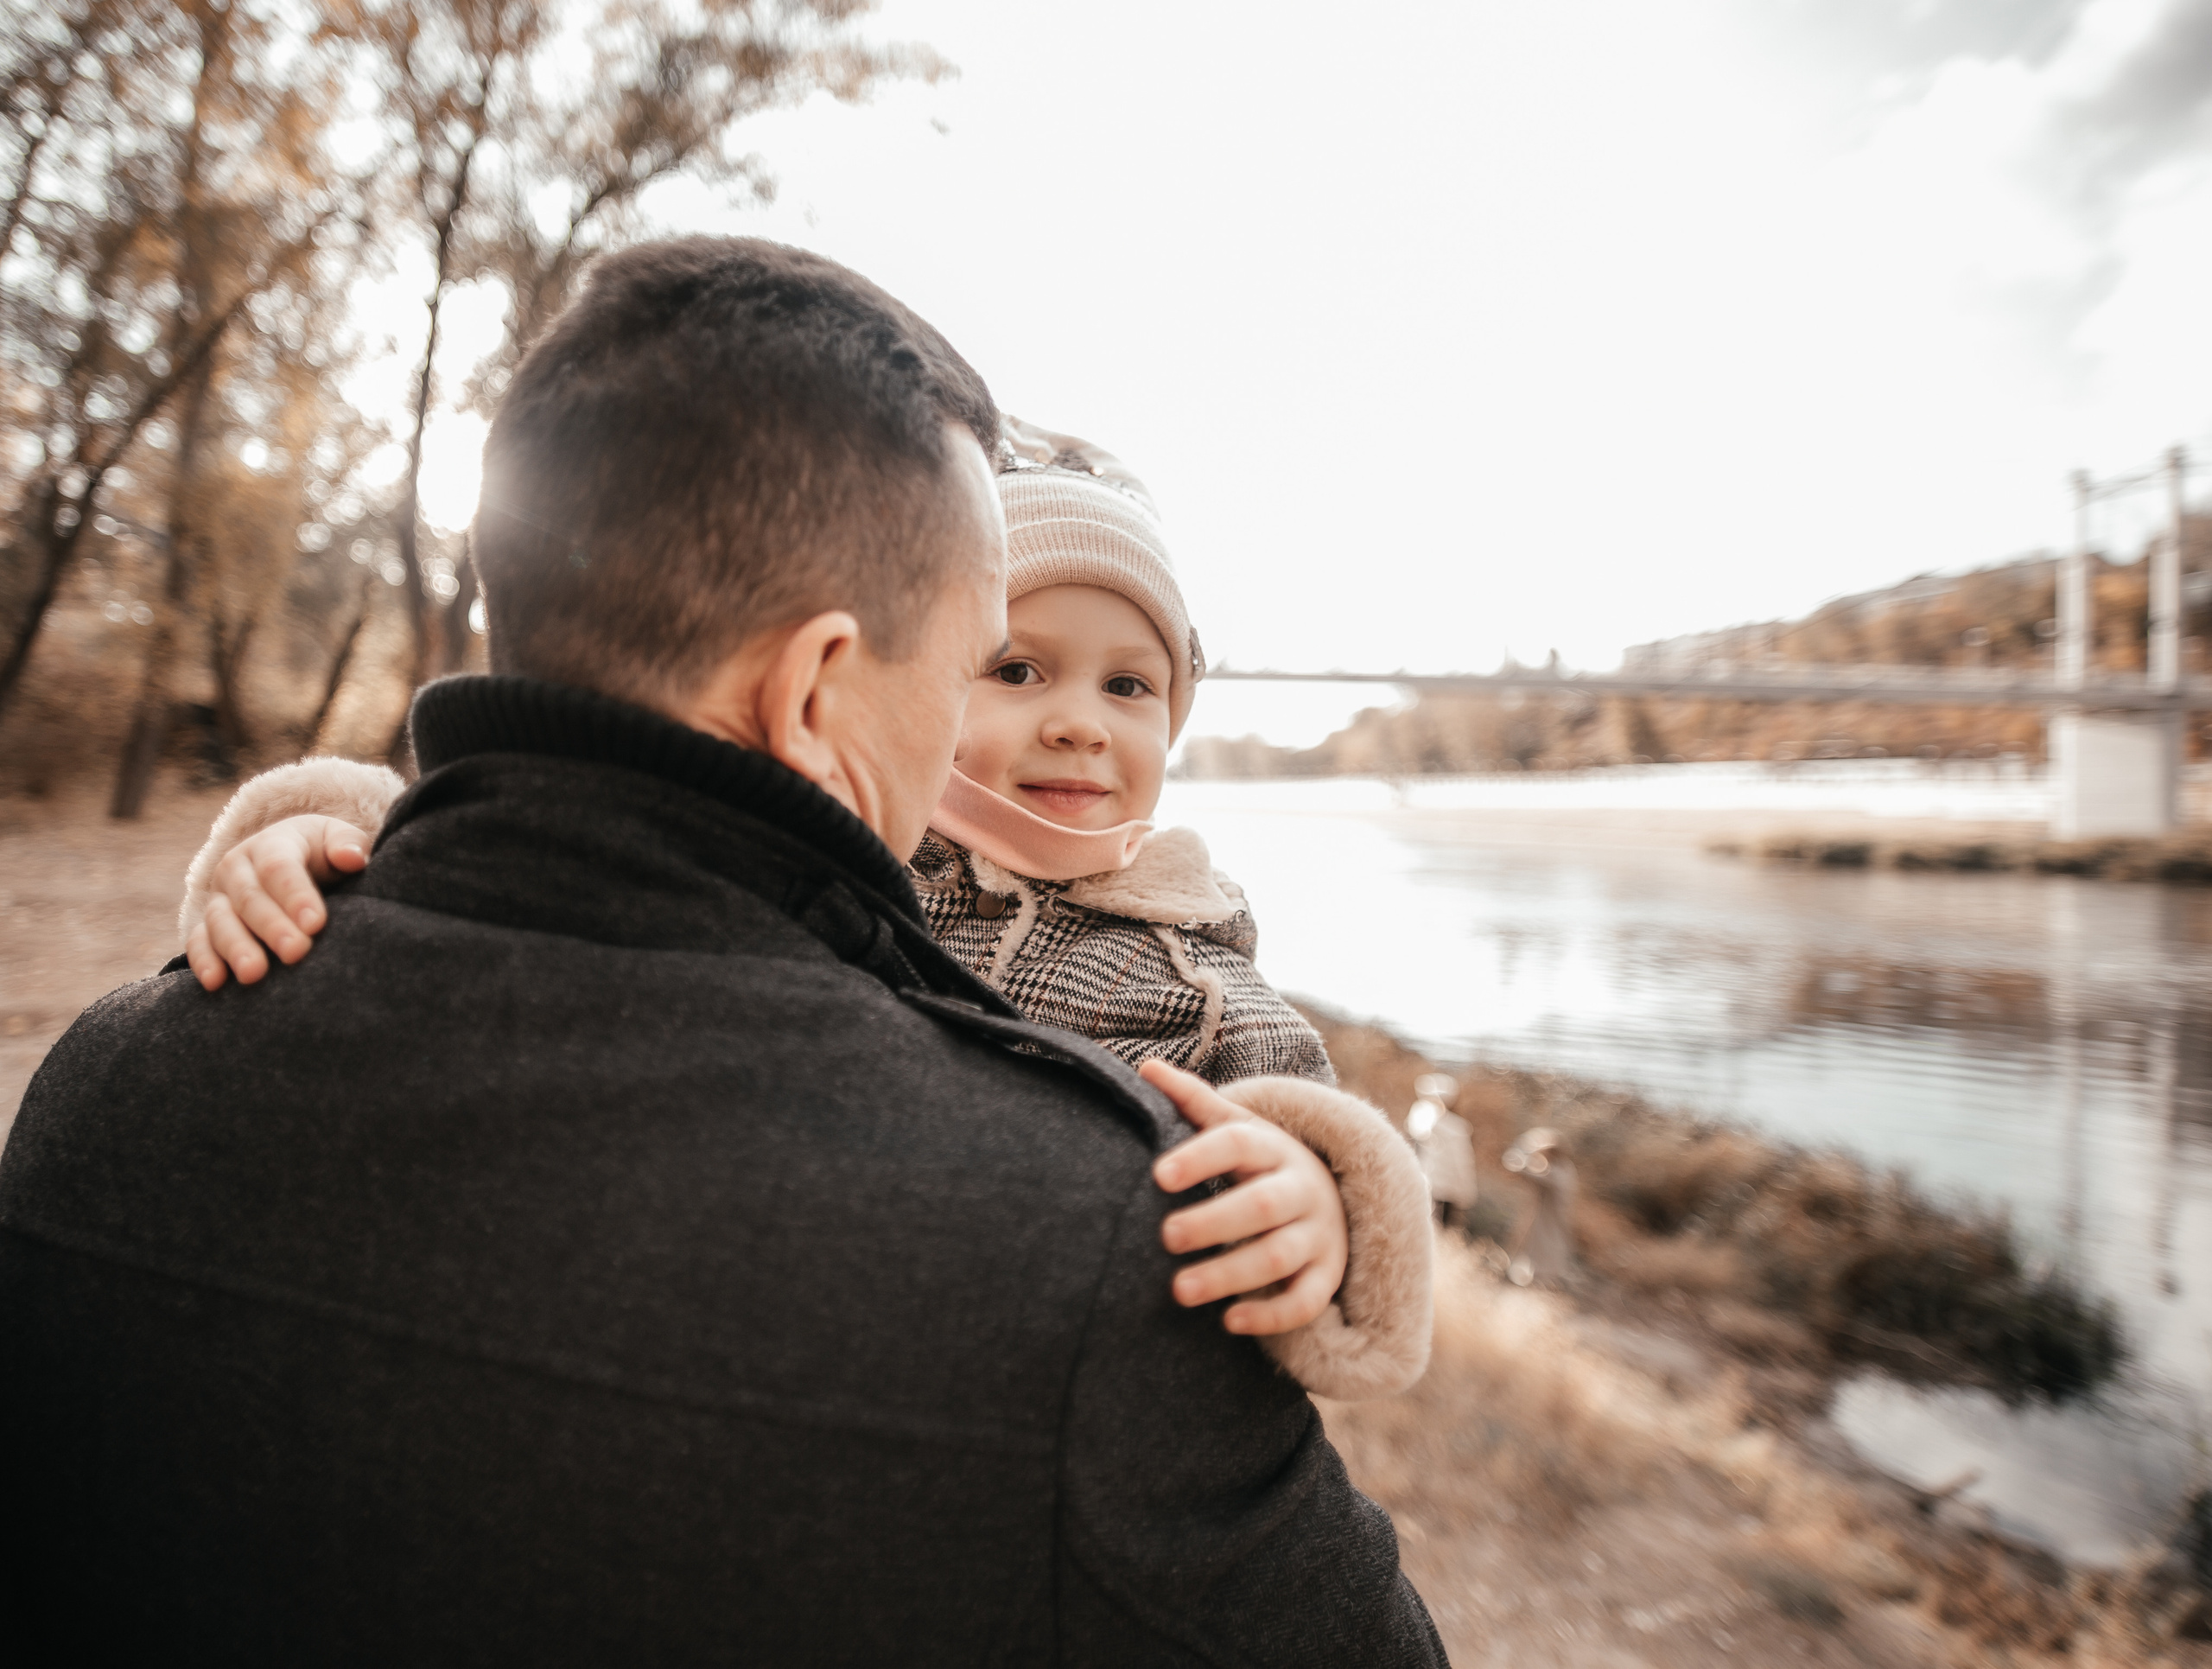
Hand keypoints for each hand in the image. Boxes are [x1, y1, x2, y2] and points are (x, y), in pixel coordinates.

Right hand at [184, 815, 371, 991]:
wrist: (294, 859)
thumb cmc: (323, 853)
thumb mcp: (338, 840)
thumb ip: (349, 844)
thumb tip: (352, 858)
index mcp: (270, 844)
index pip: (279, 867)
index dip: (296, 895)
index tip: (316, 924)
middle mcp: (237, 868)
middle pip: (250, 898)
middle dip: (272, 927)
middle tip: (296, 952)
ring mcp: (219, 897)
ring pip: (220, 921)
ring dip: (236, 948)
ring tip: (254, 973)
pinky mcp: (207, 925)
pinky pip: (198, 941)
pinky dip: (203, 961)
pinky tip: (216, 982)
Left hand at [1143, 1059, 1349, 1336]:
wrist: (1330, 1197)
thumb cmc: (1261, 1163)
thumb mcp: (1236, 1127)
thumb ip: (1192, 1102)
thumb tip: (1144, 1067)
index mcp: (1274, 1146)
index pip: (1240, 1143)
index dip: (1201, 1157)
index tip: (1158, 1175)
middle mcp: (1302, 1188)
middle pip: (1261, 1205)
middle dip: (1212, 1222)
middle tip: (1164, 1237)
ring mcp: (1319, 1234)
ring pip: (1279, 1256)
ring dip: (1229, 1275)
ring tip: (1179, 1291)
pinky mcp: (1327, 1276)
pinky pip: (1307, 1301)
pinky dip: (1271, 1315)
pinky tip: (1229, 1322)